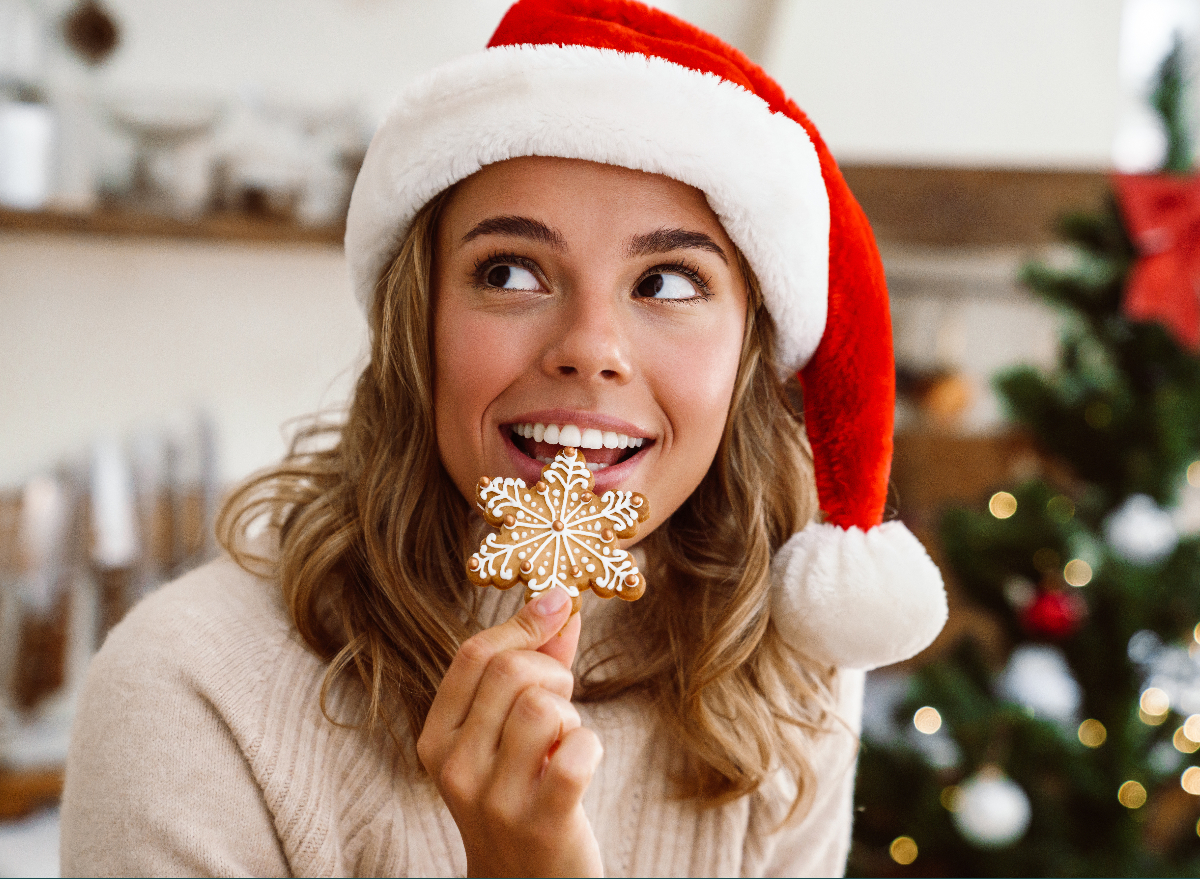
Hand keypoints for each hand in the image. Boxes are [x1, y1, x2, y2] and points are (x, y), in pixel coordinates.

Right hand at [417, 587, 603, 876]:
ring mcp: (493, 800)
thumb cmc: (522, 793)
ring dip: (570, 715)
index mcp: (437, 738)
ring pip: (542, 707)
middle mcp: (454, 768)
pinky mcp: (540, 823)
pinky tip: (581, 764)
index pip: (474, 655)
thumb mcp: (510, 732)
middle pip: (512, 672)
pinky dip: (591, 746)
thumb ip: (535, 666)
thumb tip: (561, 603)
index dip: (524, 620)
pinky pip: (576, 752)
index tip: (559, 602)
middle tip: (562, 701)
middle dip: (553, 671)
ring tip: (564, 742)